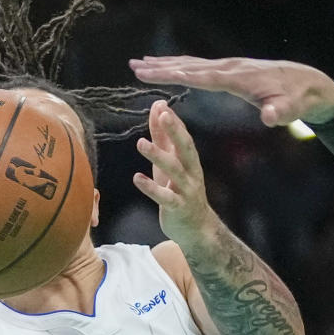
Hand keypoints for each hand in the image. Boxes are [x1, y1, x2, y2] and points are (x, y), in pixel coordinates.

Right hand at [129, 56, 333, 125]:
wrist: (309, 83)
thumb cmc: (299, 99)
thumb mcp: (292, 108)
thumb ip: (281, 112)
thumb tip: (271, 117)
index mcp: (238, 79)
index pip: (201, 76)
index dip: (175, 75)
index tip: (152, 73)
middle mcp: (229, 68)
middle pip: (189, 65)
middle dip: (160, 67)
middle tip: (133, 66)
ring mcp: (229, 66)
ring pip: (190, 63)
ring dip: (164, 63)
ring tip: (139, 63)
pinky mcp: (229, 69)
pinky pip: (198, 65)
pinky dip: (179, 64)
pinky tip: (166, 66)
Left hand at [133, 100, 214, 245]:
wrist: (196, 228)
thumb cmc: (179, 190)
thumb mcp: (170, 163)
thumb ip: (163, 137)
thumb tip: (158, 107)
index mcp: (190, 160)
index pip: (184, 136)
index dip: (174, 122)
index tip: (162, 106)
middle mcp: (191, 172)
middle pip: (185, 148)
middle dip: (175, 131)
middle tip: (163, 115)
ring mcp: (186, 190)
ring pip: (174, 171)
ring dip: (158, 156)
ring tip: (140, 143)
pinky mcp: (178, 207)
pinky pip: (165, 197)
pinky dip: (151, 188)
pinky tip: (136, 178)